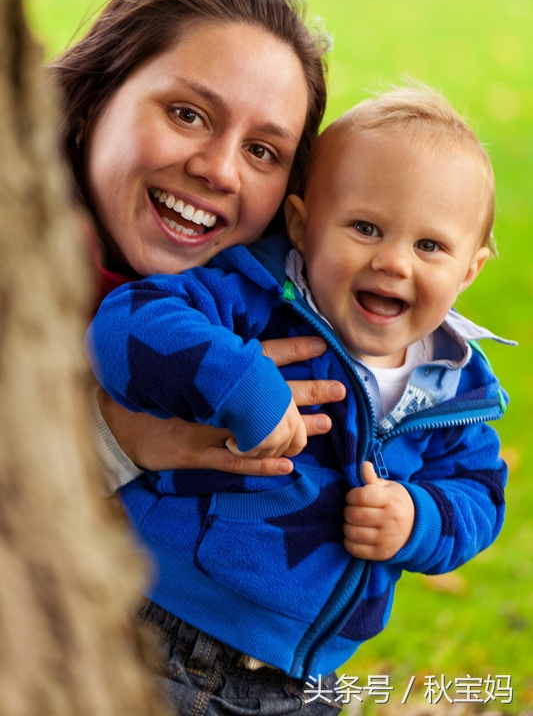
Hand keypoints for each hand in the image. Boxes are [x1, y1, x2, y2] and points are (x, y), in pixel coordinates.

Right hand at [99, 335, 345, 476]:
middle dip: (309, 391)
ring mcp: (207, 426)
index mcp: (214, 373)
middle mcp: (216, 397)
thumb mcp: (180, 367)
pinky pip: (233, 460)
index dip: (293, 351)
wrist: (111, 418)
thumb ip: (212, 357)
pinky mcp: (195, 453)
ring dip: (296, 427)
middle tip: (342, 390)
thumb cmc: (151, 388)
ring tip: (328, 425)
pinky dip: (260, 464)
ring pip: (260, 427)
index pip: (262, 357)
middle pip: (271, 392)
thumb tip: (246, 346)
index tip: (324, 347)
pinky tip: (287, 468)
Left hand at [343, 461, 414, 559]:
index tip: (353, 496)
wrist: (417, 527)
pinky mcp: (381, 553)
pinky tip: (355, 535)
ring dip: (347, 526)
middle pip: (355, 515)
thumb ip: (372, 479)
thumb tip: (364, 465)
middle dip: (348, 510)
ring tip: (353, 522)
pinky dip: (349, 542)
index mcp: (391, 500)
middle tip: (352, 509)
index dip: (352, 495)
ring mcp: (386, 539)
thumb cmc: (396, 503)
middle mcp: (390, 521)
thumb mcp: (388, 488)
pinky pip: (355, 549)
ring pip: (353, 532)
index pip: (362, 496)